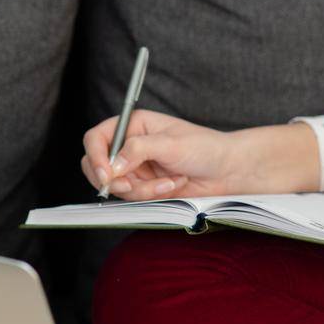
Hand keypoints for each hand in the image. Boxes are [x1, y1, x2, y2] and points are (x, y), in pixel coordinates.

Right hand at [79, 108, 239, 199]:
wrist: (227, 171)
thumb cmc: (205, 148)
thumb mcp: (171, 144)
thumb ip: (138, 150)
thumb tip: (112, 166)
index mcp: (133, 125)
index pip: (97, 138)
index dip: (96, 156)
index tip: (107, 174)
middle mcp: (130, 146)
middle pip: (97, 165)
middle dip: (112, 179)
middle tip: (129, 186)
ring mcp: (136, 168)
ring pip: (117, 186)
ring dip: (142, 189)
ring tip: (168, 182)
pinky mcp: (145, 187)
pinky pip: (134, 198)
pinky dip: (152, 195)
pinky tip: (173, 185)